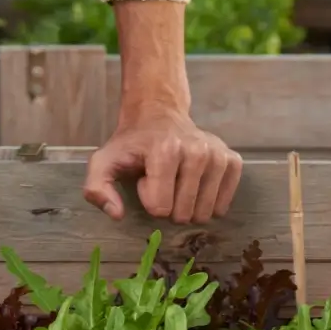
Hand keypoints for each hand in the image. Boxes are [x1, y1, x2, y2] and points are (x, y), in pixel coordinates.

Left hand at [83, 102, 242, 223]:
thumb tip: (117, 214)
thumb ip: (97, 189)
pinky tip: (197, 184)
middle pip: (184, 214)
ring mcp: (218, 155)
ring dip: (188, 204)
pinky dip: (209, 201)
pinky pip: (224, 204)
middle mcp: (197, 151)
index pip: (160, 208)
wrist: (159, 115)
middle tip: (163, 180)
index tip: (146, 179)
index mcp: (165, 151)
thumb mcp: (104, 162)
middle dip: (170, 204)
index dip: (149, 199)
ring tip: (178, 180)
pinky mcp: (233, 160)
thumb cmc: (132, 145)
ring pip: (205, 213)